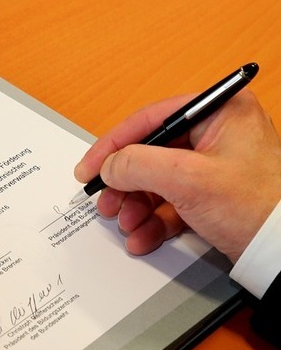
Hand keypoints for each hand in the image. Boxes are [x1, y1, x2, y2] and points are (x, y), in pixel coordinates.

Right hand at [74, 90, 280, 261]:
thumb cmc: (259, 207)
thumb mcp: (189, 180)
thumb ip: (138, 165)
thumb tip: (108, 166)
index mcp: (218, 112)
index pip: (150, 120)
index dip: (112, 146)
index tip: (89, 168)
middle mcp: (216, 133)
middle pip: (150, 154)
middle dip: (125, 184)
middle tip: (106, 202)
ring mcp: (213, 165)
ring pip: (157, 181)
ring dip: (136, 206)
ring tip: (127, 225)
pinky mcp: (211, 193)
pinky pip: (171, 202)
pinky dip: (154, 220)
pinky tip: (143, 237)